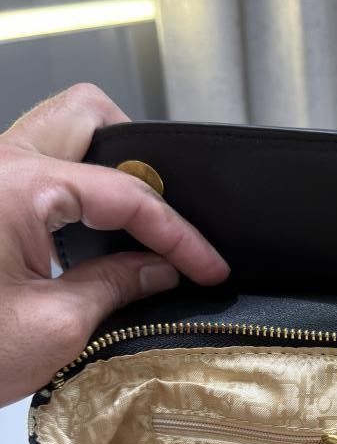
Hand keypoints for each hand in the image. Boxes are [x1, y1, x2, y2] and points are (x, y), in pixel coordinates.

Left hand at [0, 84, 229, 404]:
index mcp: (15, 187)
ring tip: (127, 230)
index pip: (127, 193)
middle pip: (86, 117)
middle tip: (160, 217)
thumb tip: (162, 269)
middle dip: (138, 159)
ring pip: (56, 133)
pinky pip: (34, 167)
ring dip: (101, 172)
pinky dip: (71, 193)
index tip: (209, 265)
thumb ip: (119, 285)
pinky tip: (83, 239)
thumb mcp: (54, 327)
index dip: (180, 234)